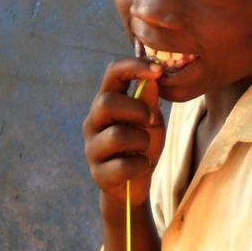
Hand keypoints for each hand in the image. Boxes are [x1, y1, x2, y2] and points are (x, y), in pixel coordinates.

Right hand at [82, 58, 164, 209]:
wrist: (134, 184)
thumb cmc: (142, 145)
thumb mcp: (151, 120)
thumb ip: (149, 101)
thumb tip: (152, 80)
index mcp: (107, 103)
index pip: (112, 73)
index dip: (134, 66)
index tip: (159, 70)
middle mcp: (94, 122)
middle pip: (106, 102)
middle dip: (137, 110)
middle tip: (151, 121)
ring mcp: (92, 149)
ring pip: (117, 135)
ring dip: (142, 140)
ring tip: (144, 148)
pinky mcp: (98, 174)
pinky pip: (124, 165)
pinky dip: (141, 164)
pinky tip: (141, 166)